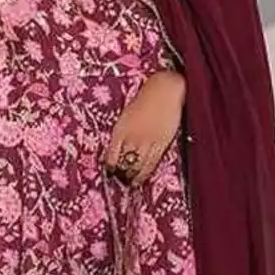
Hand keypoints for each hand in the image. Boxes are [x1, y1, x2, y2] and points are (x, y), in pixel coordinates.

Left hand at [104, 70, 185, 186]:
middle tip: (120, 182)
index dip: (110, 167)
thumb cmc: (145, 100)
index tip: (110, 173)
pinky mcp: (161, 143)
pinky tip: (140, 179)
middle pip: (123, 163)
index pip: (111, 155)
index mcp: (120, 129)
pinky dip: (144, 173)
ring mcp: (147, 141)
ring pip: (137, 167)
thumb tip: (119, 149)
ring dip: (132, 178)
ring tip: (130, 184)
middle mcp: (132, 137)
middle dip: (121, 175)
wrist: (164, 89)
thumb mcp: (126, 116)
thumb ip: (122, 132)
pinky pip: (151, 163)